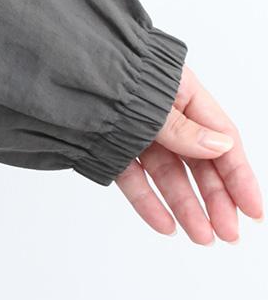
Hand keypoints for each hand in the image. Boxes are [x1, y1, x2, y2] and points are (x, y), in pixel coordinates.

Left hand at [115, 64, 261, 242]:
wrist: (51, 62)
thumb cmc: (103, 66)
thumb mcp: (150, 99)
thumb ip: (182, 128)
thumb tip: (221, 147)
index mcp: (181, 92)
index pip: (222, 138)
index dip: (239, 177)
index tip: (253, 211)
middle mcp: (162, 113)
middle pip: (198, 161)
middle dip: (215, 199)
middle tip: (227, 234)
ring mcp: (136, 130)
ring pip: (168, 174)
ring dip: (185, 206)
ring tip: (201, 238)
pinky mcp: (109, 145)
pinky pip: (133, 177)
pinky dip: (148, 201)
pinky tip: (164, 225)